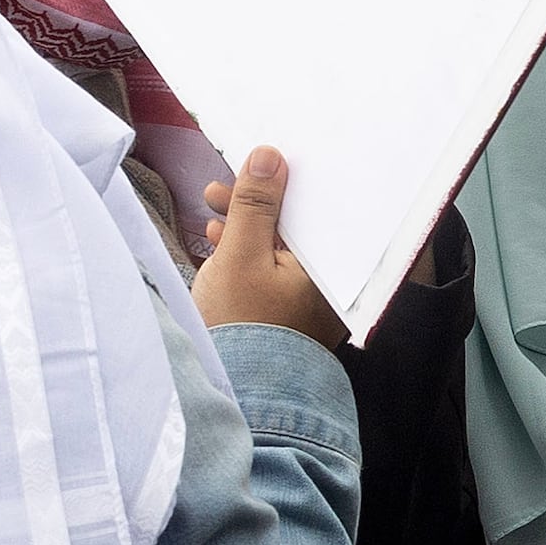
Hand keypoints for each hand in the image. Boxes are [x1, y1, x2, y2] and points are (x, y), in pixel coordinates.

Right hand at [194, 148, 348, 342]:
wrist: (233, 388)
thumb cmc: (242, 324)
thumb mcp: (241, 253)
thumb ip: (255, 204)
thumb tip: (270, 156)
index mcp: (332, 266)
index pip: (319, 209)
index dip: (285, 182)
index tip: (256, 164)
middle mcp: (330, 282)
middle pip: (298, 226)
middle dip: (256, 204)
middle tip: (220, 189)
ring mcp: (310, 297)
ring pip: (281, 245)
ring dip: (246, 224)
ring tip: (212, 210)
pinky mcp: (288, 309)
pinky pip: (271, 268)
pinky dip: (246, 251)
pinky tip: (219, 240)